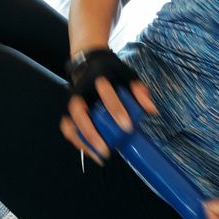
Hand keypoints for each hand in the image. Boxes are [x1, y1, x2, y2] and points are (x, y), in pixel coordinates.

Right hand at [58, 49, 156, 164]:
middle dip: (91, 133)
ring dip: (82, 141)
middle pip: (78, 111)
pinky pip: (67, 128)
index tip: (127, 127)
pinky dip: (77, 142)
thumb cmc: (112, 73)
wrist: (90, 63)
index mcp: (99, 77)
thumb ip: (139, 91)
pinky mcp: (68, 110)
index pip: (105, 92)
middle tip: (106, 150)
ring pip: (69, 122)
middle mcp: (81, 90)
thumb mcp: (128, 76)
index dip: (115, 109)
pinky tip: (92, 152)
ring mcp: (72, 101)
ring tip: (99, 156)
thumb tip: (151, 110)